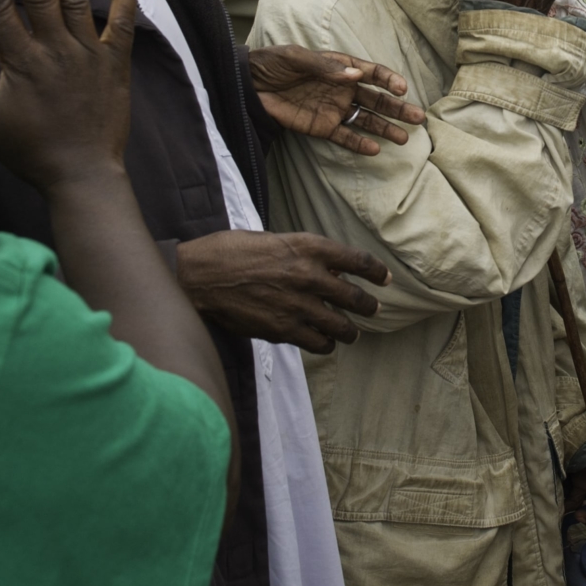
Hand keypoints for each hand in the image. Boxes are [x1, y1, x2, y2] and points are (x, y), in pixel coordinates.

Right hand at [173, 230, 390, 352]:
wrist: (201, 276)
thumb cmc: (233, 251)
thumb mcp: (275, 241)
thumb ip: (304, 255)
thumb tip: (330, 269)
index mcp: (308, 247)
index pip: (357, 260)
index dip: (376, 271)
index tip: (385, 279)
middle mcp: (309, 275)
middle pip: (355, 297)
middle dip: (368, 306)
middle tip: (372, 309)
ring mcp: (298, 305)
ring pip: (342, 326)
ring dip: (350, 331)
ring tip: (352, 333)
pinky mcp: (283, 329)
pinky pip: (318, 343)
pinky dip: (325, 344)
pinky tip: (324, 342)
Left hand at [248, 45, 424, 154]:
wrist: (247, 86)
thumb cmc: (272, 64)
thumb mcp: (295, 58)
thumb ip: (325, 67)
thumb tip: (356, 75)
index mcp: (339, 67)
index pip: (371, 73)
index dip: (389, 80)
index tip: (402, 89)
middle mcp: (342, 89)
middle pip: (376, 99)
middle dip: (397, 109)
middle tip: (417, 118)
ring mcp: (333, 109)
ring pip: (366, 119)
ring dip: (385, 128)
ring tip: (404, 138)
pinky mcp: (321, 127)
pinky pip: (345, 137)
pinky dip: (359, 143)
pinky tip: (375, 149)